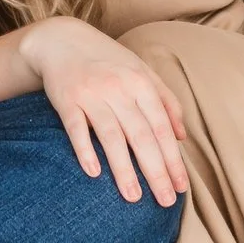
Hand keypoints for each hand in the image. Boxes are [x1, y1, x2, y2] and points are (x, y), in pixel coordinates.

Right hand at [19, 17, 187, 206]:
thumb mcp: (141, 72)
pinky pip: (76, 129)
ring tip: (133, 198)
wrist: (61, 40)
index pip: (161, 128)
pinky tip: (94, 174)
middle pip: (141, 136)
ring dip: (123, 169)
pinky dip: (85, 150)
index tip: (181, 187)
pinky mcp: (66, 100)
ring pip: (111, 136)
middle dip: (155, 171)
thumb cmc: (107, 61)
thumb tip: (182, 136)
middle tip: (164, 202)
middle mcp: (118, 88)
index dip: (173, 159)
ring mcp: (91, 94)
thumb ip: (166, 100)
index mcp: (140, 83)